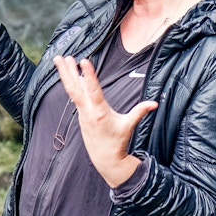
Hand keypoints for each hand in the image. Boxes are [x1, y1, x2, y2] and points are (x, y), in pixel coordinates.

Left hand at [53, 55, 157, 187]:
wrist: (105, 158)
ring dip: (66, 74)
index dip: (89, 75)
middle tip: (59, 57)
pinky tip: (72, 75)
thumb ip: (140, 111)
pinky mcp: (81, 114)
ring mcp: (82, 112)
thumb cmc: (118, 141)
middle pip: (75, 88)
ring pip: (72, 90)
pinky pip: (75, 96)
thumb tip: (155, 103)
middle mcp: (88, 111)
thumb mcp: (129, 125)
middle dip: (67, 72)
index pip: (93, 90)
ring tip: (60, 59)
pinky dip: (72, 84)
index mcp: (100, 112)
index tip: (84, 60)